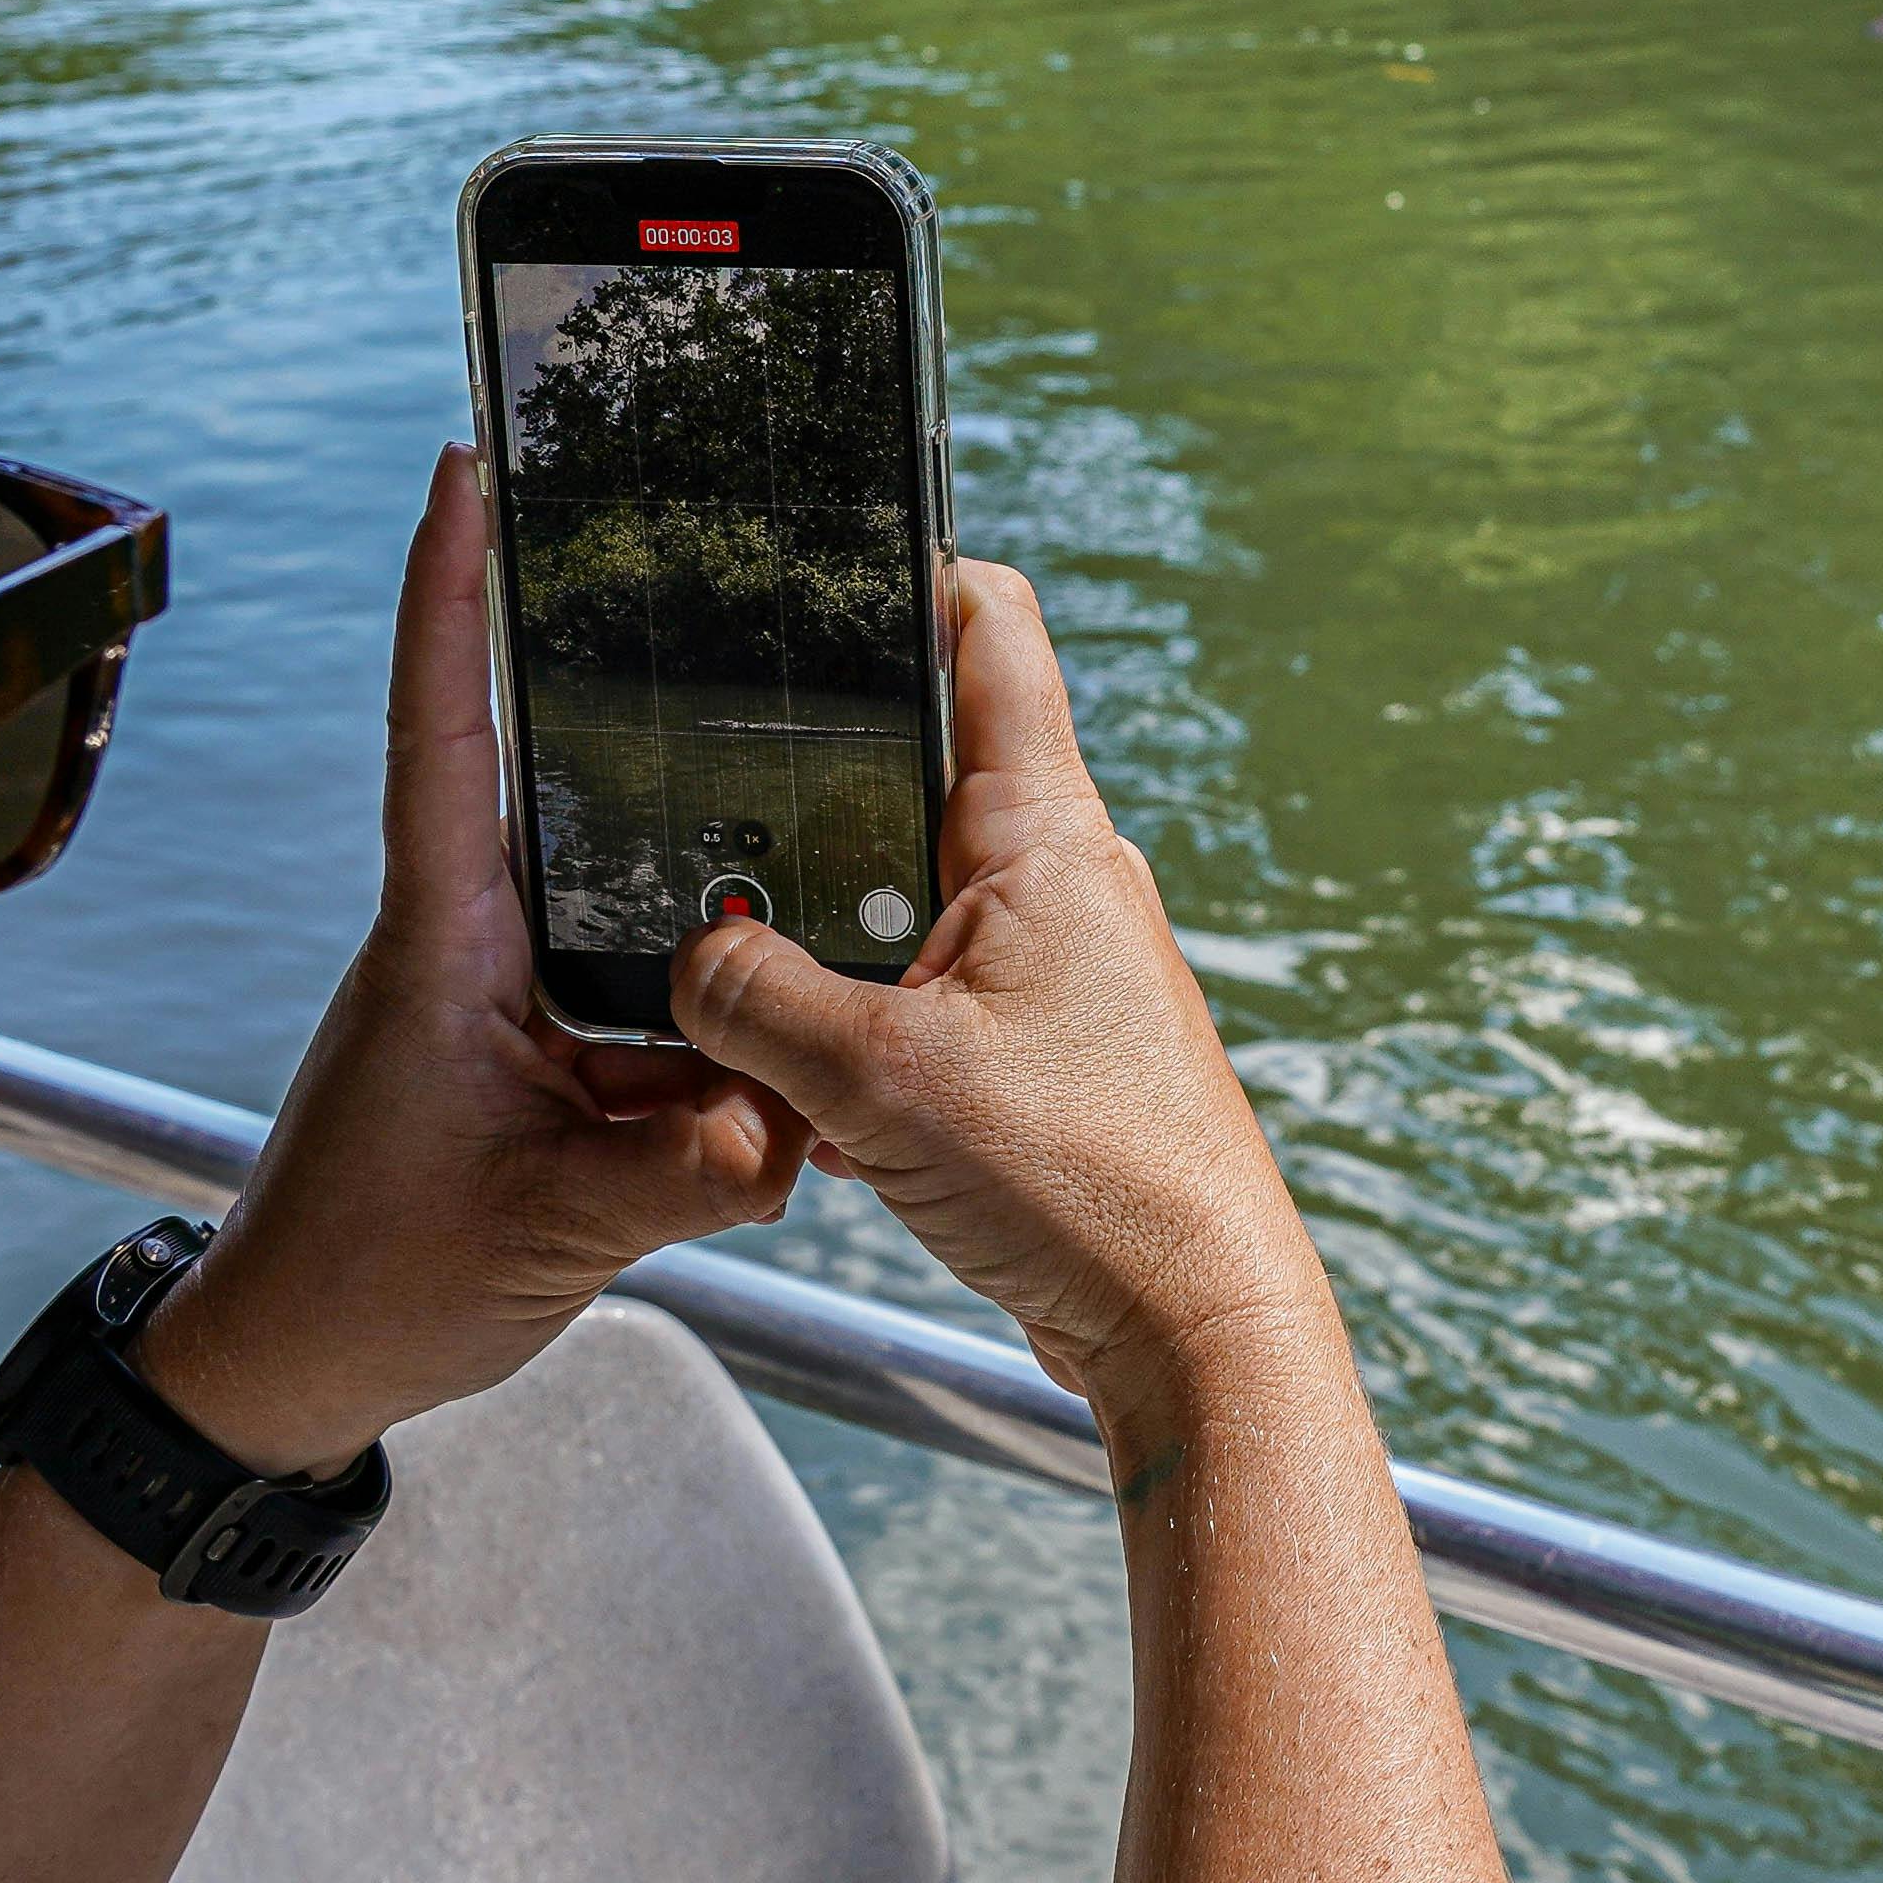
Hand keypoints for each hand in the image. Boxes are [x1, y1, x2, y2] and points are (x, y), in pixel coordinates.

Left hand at [141, 445, 806, 1473]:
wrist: (291, 1371)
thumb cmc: (369, 1283)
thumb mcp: (551, 1228)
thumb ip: (686, 1173)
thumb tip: (797, 1124)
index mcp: (439, 938)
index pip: (439, 728)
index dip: (448, 590)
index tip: (467, 468)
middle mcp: (470, 940)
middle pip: (567, 782)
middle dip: (642, 703)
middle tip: (727, 601)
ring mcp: (509, 996)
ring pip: (638, 909)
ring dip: (713, 916)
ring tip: (816, 883)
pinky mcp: (546, 1058)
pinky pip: (656, 1007)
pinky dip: (719, 1033)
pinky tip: (787, 1065)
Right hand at [671, 561, 1334, 1431]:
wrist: (1192, 1330)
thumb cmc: (1084, 1185)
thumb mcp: (876, 1079)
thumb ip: (755, 996)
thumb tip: (691, 952)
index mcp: (1044, 832)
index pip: (990, 632)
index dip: (910, 572)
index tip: (822, 552)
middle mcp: (1062, 877)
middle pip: (921, 770)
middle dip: (815, 791)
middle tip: (705, 792)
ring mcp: (1057, 964)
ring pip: (907, 900)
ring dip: (829, 937)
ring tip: (741, 976)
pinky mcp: (1044, 1051)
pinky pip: (922, 998)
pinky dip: (859, 1029)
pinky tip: (807, 1095)